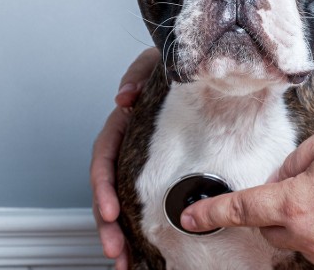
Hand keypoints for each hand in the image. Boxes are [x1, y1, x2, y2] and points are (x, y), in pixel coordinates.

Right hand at [90, 48, 159, 268]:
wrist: (210, 67)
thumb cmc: (180, 67)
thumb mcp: (157, 63)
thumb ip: (138, 73)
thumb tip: (124, 98)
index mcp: (123, 123)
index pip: (104, 156)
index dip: (103, 185)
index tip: (112, 211)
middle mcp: (128, 145)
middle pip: (108, 189)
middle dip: (107, 223)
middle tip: (115, 249)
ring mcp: (140, 160)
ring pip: (121, 201)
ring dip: (118, 234)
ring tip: (123, 261)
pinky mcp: (159, 172)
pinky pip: (143, 201)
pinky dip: (138, 227)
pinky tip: (140, 251)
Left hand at [180, 121, 313, 269]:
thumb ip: (295, 161)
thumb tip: (282, 178)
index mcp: (298, 204)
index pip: (243, 209)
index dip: (212, 213)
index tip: (192, 217)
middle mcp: (312, 239)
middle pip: (273, 229)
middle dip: (280, 210)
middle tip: (310, 185)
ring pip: (304, 242)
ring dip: (311, 223)